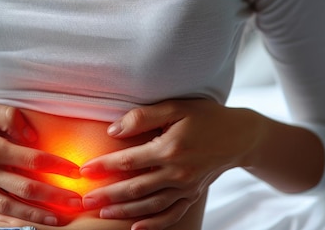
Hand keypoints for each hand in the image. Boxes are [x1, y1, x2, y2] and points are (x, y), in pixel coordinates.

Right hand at [0, 100, 81, 225]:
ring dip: (35, 215)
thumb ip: (8, 117)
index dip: (57, 167)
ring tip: (57, 219)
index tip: (75, 172)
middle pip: (25, 188)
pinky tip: (23, 225)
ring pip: (8, 207)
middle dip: (54, 197)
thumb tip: (32, 137)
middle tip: (76, 202)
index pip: (32, 160)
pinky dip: (6, 222)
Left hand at [80, 99, 261, 229]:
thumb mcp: (175, 107)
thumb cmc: (204, 116)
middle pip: (135, 188)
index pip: (128, 161)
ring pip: (150, 205)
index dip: (104, 166)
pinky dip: (154, 223)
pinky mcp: (193, 194)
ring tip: (103, 213)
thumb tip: (113, 130)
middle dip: (107, 195)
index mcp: (170, 148)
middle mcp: (178, 172)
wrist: (240, 135)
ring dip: (125, 211)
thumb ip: (142, 117)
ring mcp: (186, 187)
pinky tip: (136, 227)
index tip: (84, 170)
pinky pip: (172, 214)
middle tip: (84, 201)